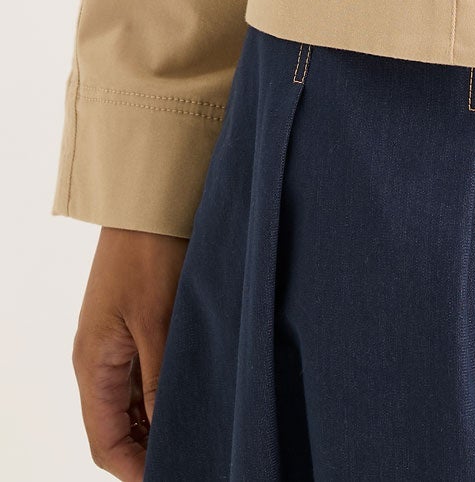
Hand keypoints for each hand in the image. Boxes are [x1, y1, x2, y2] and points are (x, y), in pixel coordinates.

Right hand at [73, 227, 188, 477]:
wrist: (150, 198)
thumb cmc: (148, 253)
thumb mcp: (158, 320)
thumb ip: (160, 379)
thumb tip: (166, 430)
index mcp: (93, 365)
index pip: (106, 442)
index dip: (135, 468)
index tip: (175, 473)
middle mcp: (100, 359)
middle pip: (119, 426)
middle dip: (151, 447)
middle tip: (196, 454)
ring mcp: (118, 341)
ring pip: (136, 401)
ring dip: (161, 417)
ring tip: (203, 428)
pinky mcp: (138, 322)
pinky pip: (148, 372)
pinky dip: (167, 389)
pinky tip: (200, 391)